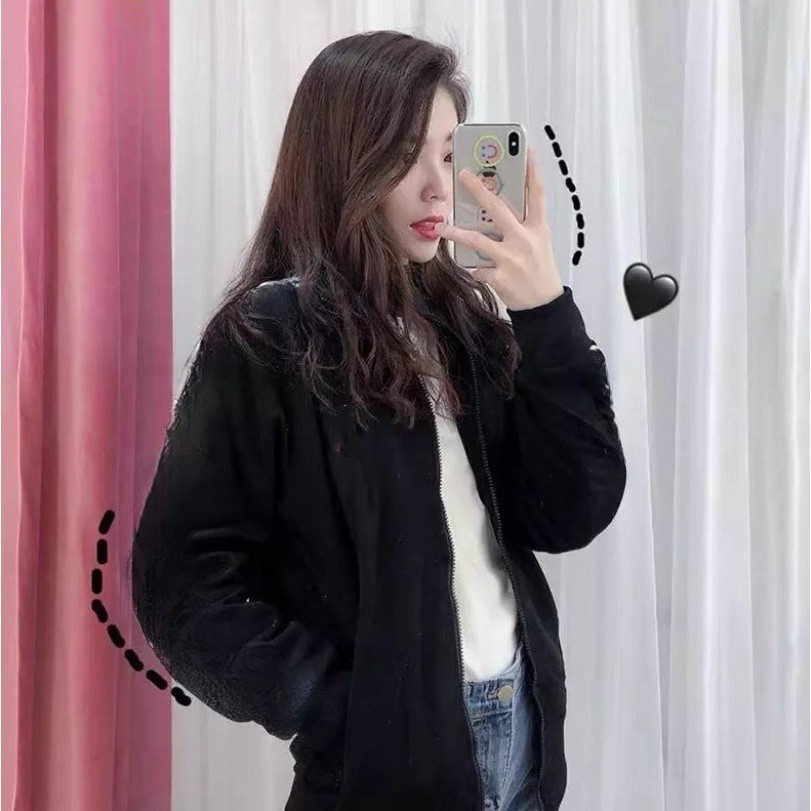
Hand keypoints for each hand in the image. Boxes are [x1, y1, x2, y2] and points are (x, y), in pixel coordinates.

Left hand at [433, 145, 564, 310]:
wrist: (544, 306)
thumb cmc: (539, 270)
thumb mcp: (538, 243)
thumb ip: (521, 225)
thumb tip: (495, 208)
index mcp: (538, 229)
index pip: (537, 194)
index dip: (532, 170)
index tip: (525, 149)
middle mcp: (524, 240)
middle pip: (499, 209)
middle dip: (479, 190)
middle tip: (463, 174)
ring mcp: (511, 259)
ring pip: (477, 240)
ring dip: (455, 232)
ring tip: (441, 226)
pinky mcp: (499, 277)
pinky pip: (477, 267)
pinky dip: (471, 266)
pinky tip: (469, 266)